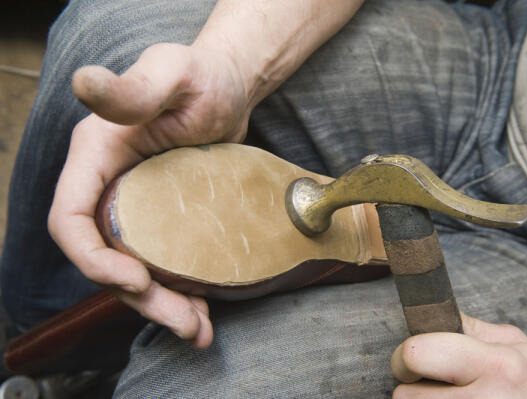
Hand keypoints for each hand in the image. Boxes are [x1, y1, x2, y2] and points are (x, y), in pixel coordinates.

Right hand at [48, 41, 251, 347]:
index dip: (93, 259)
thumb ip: (132, 88)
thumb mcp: (171, 73)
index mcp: (97, 156)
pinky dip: (181, 289)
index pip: (72, 219)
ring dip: (162, 305)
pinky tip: (205, 308)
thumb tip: (85, 83)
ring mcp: (137, 204)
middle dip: (139, 297)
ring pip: (137, 266)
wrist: (229, 88)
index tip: (136, 280)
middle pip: (107, 257)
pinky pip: (164, 260)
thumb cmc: (202, 76)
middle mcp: (110, 185)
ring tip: (199, 330)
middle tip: (185, 323)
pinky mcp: (166, 216)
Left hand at [390, 314, 526, 397]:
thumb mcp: (518, 346)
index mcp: (495, 365)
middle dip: (409, 384)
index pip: (417, 353)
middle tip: (424, 379)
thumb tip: (435, 311)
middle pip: (405, 395)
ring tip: (445, 394)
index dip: (408, 352)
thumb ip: (473, 330)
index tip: (415, 355)